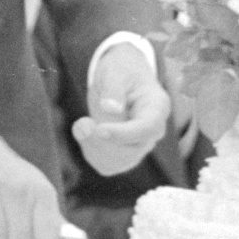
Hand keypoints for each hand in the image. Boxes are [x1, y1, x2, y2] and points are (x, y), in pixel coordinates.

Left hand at [75, 44, 171, 175]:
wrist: (119, 80)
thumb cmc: (121, 72)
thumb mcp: (115, 72)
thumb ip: (113, 89)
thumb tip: (110, 108)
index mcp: (157, 108)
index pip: (147, 129)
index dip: (123, 134)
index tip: (100, 129)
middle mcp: (152, 132)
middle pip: (132, 151)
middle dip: (101, 141)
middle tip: (80, 123)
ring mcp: (140, 146)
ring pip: (119, 162)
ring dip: (93, 148)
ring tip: (80, 124)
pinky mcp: (125, 155)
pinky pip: (108, 166)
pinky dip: (91, 154)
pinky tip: (85, 134)